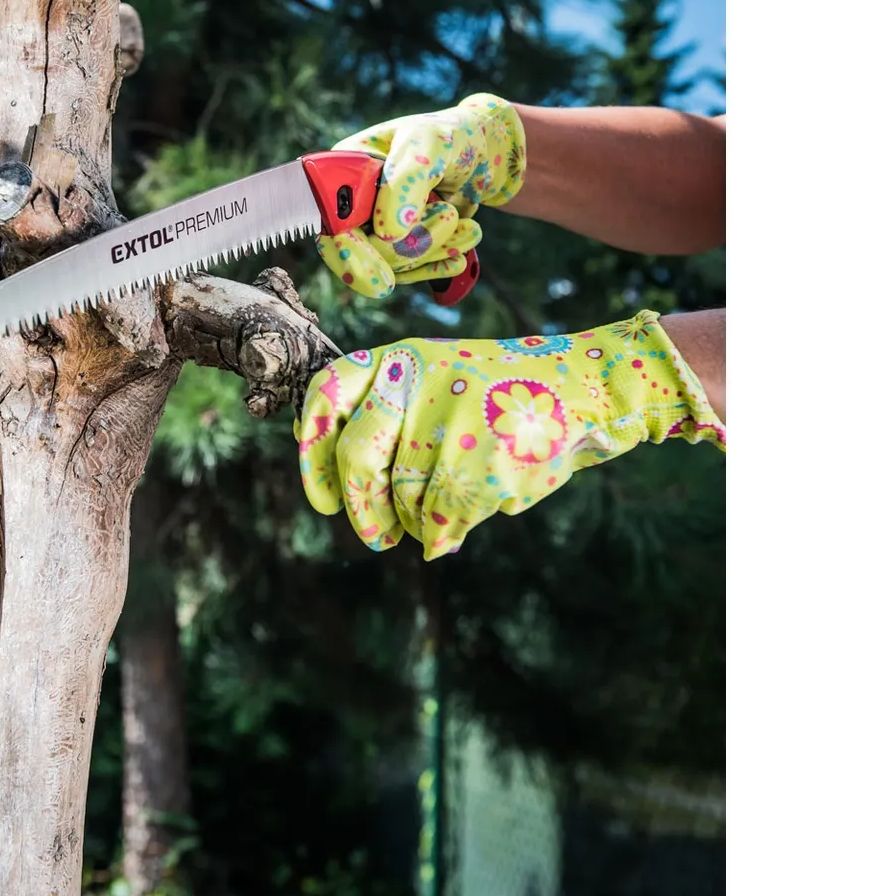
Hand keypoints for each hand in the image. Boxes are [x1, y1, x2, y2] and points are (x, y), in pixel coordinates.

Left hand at [294, 311, 724, 558]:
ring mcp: (448, 423)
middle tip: (375, 537)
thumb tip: (336, 481)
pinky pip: (440, 518)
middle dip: (361, 510)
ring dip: (416, 520)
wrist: (583, 387)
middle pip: (357, 460)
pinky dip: (446, 531)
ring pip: (402, 498)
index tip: (322, 500)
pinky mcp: (478, 463)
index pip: (327, 395)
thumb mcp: (438, 376)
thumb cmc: (499, 392)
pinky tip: (466, 518)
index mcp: (399, 358)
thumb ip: (388, 413)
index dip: (312, 452)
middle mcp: (414, 383)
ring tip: (445, 507)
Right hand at [314, 93, 524, 298]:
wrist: (479, 153)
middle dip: (412, 245)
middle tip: (450, 217)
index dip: (350, 256)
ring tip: (470, 228)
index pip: (331, 225)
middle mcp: (351, 203)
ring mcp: (374, 226)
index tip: (381, 281)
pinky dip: (438, 261)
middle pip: (363, 252)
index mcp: (341, 173)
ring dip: (434, 249)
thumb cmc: (447, 137)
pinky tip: (460, 253)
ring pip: (392, 263)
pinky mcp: (399, 243)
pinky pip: (410, 269)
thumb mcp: (427, 146)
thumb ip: (405, 182)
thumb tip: (386, 234)